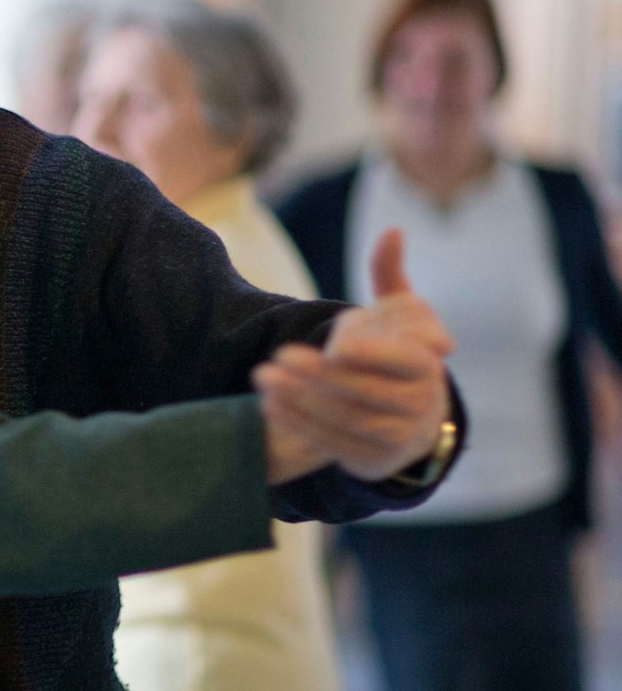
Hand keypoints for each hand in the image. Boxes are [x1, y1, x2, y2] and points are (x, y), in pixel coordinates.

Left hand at [254, 229, 454, 482]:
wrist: (412, 415)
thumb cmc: (398, 352)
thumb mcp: (400, 312)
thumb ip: (389, 274)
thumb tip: (392, 231)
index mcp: (428, 363)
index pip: (402, 360)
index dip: (370, 354)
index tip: (334, 343)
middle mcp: (419, 403)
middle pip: (365, 391)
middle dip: (318, 376)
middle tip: (278, 356)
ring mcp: (397, 436)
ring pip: (346, 420)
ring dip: (300, 400)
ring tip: (263, 378)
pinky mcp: (371, 459)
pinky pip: (333, 443)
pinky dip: (298, 424)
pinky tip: (267, 403)